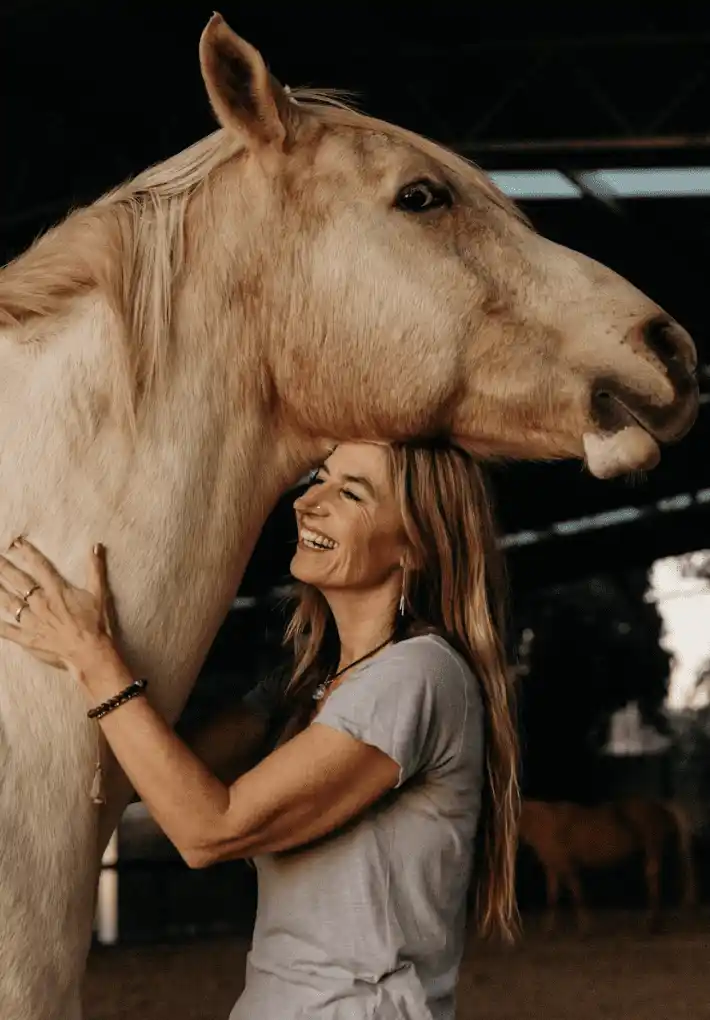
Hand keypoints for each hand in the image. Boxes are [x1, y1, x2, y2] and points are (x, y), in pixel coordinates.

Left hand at [0, 537, 117, 676]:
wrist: (89, 653)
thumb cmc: (96, 625)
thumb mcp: (99, 594)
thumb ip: (95, 569)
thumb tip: (96, 546)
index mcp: (56, 590)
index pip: (39, 566)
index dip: (27, 552)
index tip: (16, 542)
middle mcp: (40, 603)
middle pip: (18, 581)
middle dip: (4, 568)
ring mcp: (31, 621)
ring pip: (8, 603)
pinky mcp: (28, 638)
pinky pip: (7, 630)